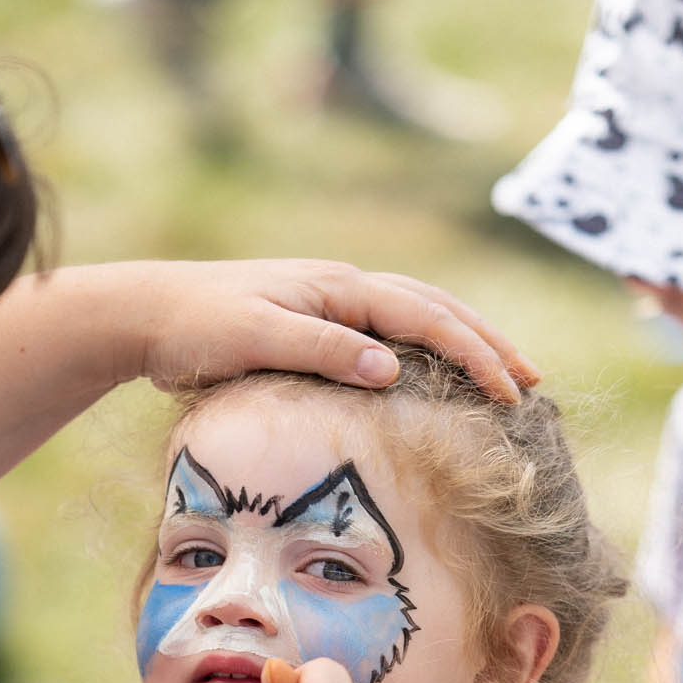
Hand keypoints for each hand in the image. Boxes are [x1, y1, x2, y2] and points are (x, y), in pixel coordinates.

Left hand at [130, 260, 538, 405]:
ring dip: (468, 342)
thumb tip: (393, 368)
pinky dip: (430, 349)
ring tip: (506, 374)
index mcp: (340, 288)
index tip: (511, 394)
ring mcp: (335, 303)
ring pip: (421, 315)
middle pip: (438, 308)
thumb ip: (322, 351)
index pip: (428, 318)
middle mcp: (346, 288)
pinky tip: (442, 374)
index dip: (475, 355)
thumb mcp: (256, 338)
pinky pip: (394, 330)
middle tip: (535, 383)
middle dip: (490, 344)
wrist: (147, 314)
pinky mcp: (321, 323)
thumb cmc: (195, 327)